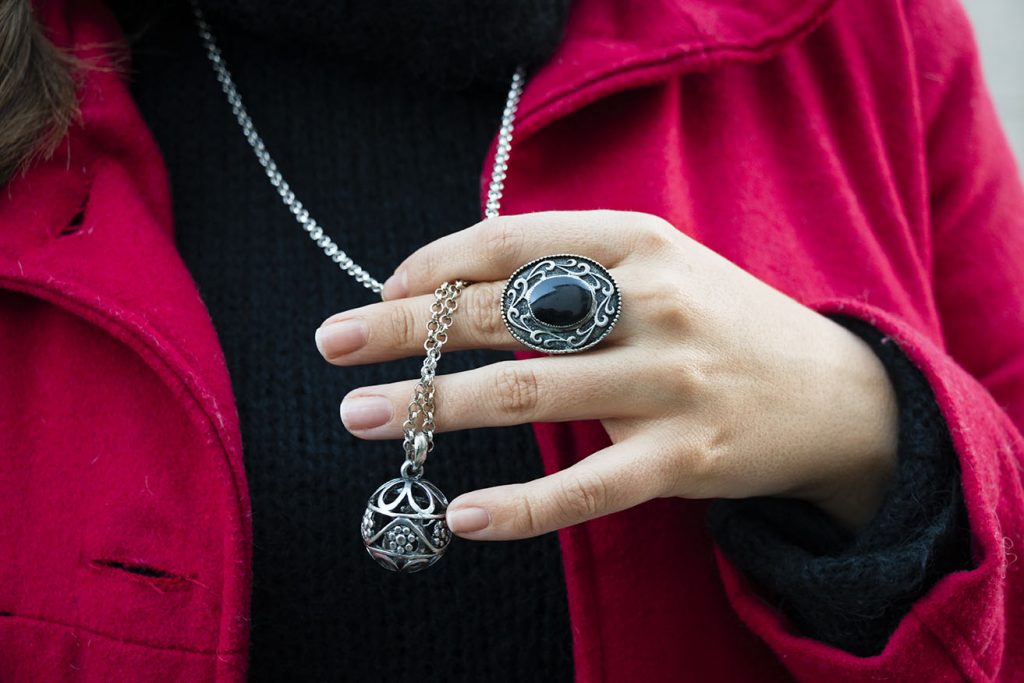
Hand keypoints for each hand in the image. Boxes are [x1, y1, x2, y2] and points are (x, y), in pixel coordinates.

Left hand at [315, 211, 898, 537]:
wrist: (837, 393)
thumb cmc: (721, 324)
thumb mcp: (660, 269)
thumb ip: (571, 272)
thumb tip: (453, 290)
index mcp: (641, 242)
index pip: (515, 240)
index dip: (437, 262)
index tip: (387, 289)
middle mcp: (654, 303)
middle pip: (503, 314)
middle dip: (404, 329)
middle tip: (330, 343)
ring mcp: (671, 383)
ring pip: (527, 395)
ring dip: (428, 407)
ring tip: (358, 415)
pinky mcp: (684, 459)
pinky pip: (586, 489)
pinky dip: (518, 507)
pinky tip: (459, 515)